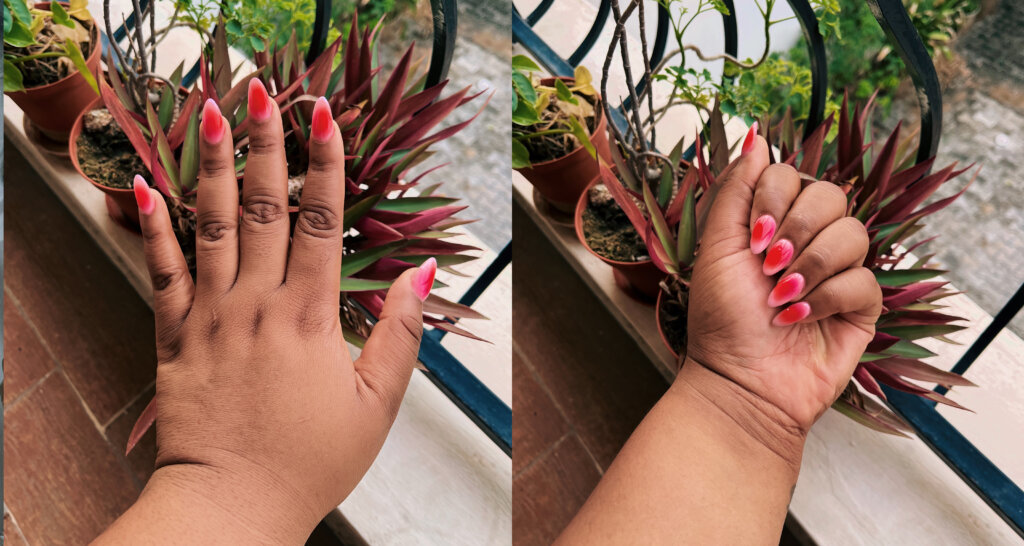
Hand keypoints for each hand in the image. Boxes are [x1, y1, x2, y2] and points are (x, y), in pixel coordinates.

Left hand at [100, 82, 434, 542]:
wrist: (231, 505)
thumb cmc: (310, 462)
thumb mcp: (376, 406)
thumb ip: (400, 336)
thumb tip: (421, 277)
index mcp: (308, 317)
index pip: (319, 222)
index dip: (324, 164)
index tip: (322, 117)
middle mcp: (255, 304)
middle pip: (263, 208)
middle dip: (265, 143)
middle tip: (260, 91)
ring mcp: (209, 317)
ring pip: (212, 226)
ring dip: (215, 166)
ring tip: (212, 113)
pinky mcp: (174, 337)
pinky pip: (161, 272)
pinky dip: (154, 227)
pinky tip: (149, 184)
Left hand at [683, 132, 881, 462]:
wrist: (738, 382)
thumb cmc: (720, 320)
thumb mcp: (716, 248)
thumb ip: (735, 190)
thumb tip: (756, 137)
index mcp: (773, 223)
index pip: (792, 175)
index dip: (775, 199)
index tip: (753, 237)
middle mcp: (808, 241)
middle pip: (831, 197)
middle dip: (796, 231)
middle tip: (768, 268)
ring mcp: (837, 273)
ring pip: (853, 236)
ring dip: (809, 268)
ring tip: (779, 300)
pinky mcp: (861, 308)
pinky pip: (864, 280)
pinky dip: (827, 298)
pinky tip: (799, 319)